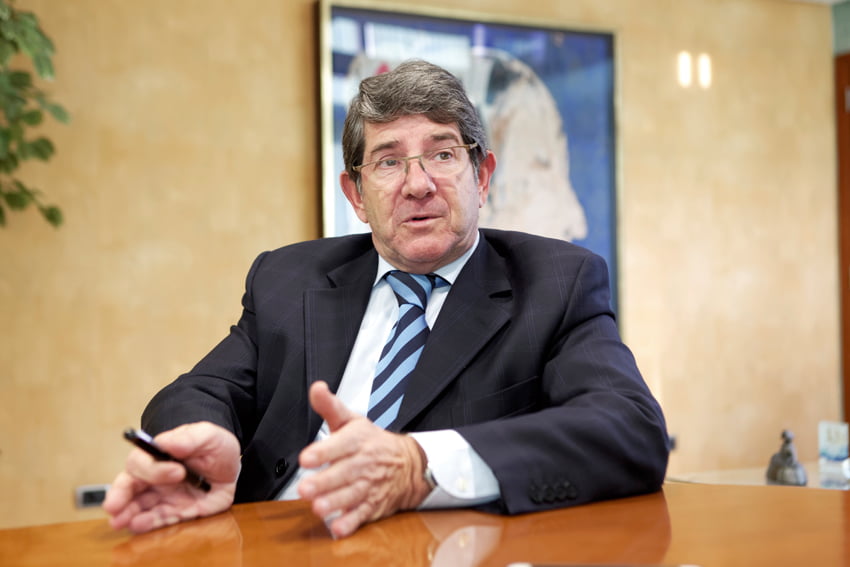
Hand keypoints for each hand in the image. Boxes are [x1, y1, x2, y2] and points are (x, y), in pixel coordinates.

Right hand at [103, 421, 240, 532]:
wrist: (232, 469)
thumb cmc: (216, 448)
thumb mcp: (209, 436)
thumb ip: (190, 438)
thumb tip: (169, 444)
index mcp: (159, 455)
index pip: (143, 461)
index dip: (154, 468)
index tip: (178, 471)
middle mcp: (156, 478)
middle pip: (129, 485)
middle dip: (119, 495)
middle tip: (114, 506)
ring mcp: (164, 497)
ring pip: (138, 506)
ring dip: (127, 514)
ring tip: (120, 521)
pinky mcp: (176, 513)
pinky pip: (159, 520)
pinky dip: (148, 524)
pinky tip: (139, 525)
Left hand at [297, 381, 432, 537]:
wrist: (408, 464)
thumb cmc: (372, 441)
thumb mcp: (352, 420)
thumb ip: (330, 406)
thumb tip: (316, 387)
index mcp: (358, 440)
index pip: (341, 444)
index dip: (323, 451)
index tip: (306, 458)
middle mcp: (364, 463)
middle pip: (344, 473)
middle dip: (325, 482)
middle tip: (305, 488)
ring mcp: (369, 486)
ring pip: (352, 495)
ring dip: (335, 503)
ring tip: (318, 508)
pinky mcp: (373, 505)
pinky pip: (362, 515)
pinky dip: (351, 523)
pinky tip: (338, 529)